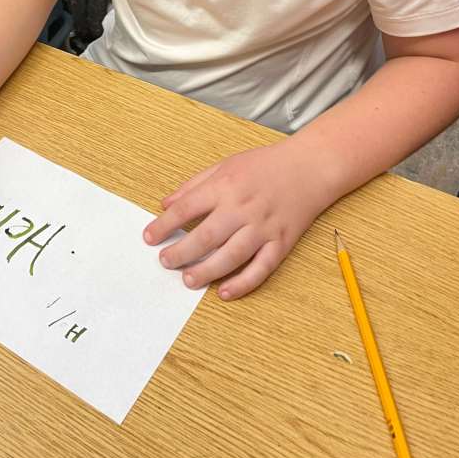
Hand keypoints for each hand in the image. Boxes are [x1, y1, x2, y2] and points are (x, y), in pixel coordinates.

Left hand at [143, 142, 331, 299]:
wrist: (309, 167)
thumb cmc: (265, 165)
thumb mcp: (225, 165)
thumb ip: (194, 185)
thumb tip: (166, 204)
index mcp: (226, 186)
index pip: (187, 208)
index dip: (164, 224)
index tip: (149, 237)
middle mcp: (242, 208)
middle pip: (206, 236)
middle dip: (180, 252)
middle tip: (164, 261)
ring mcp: (263, 227)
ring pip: (231, 256)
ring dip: (206, 271)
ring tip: (187, 279)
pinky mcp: (280, 243)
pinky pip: (261, 268)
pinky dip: (243, 283)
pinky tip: (224, 292)